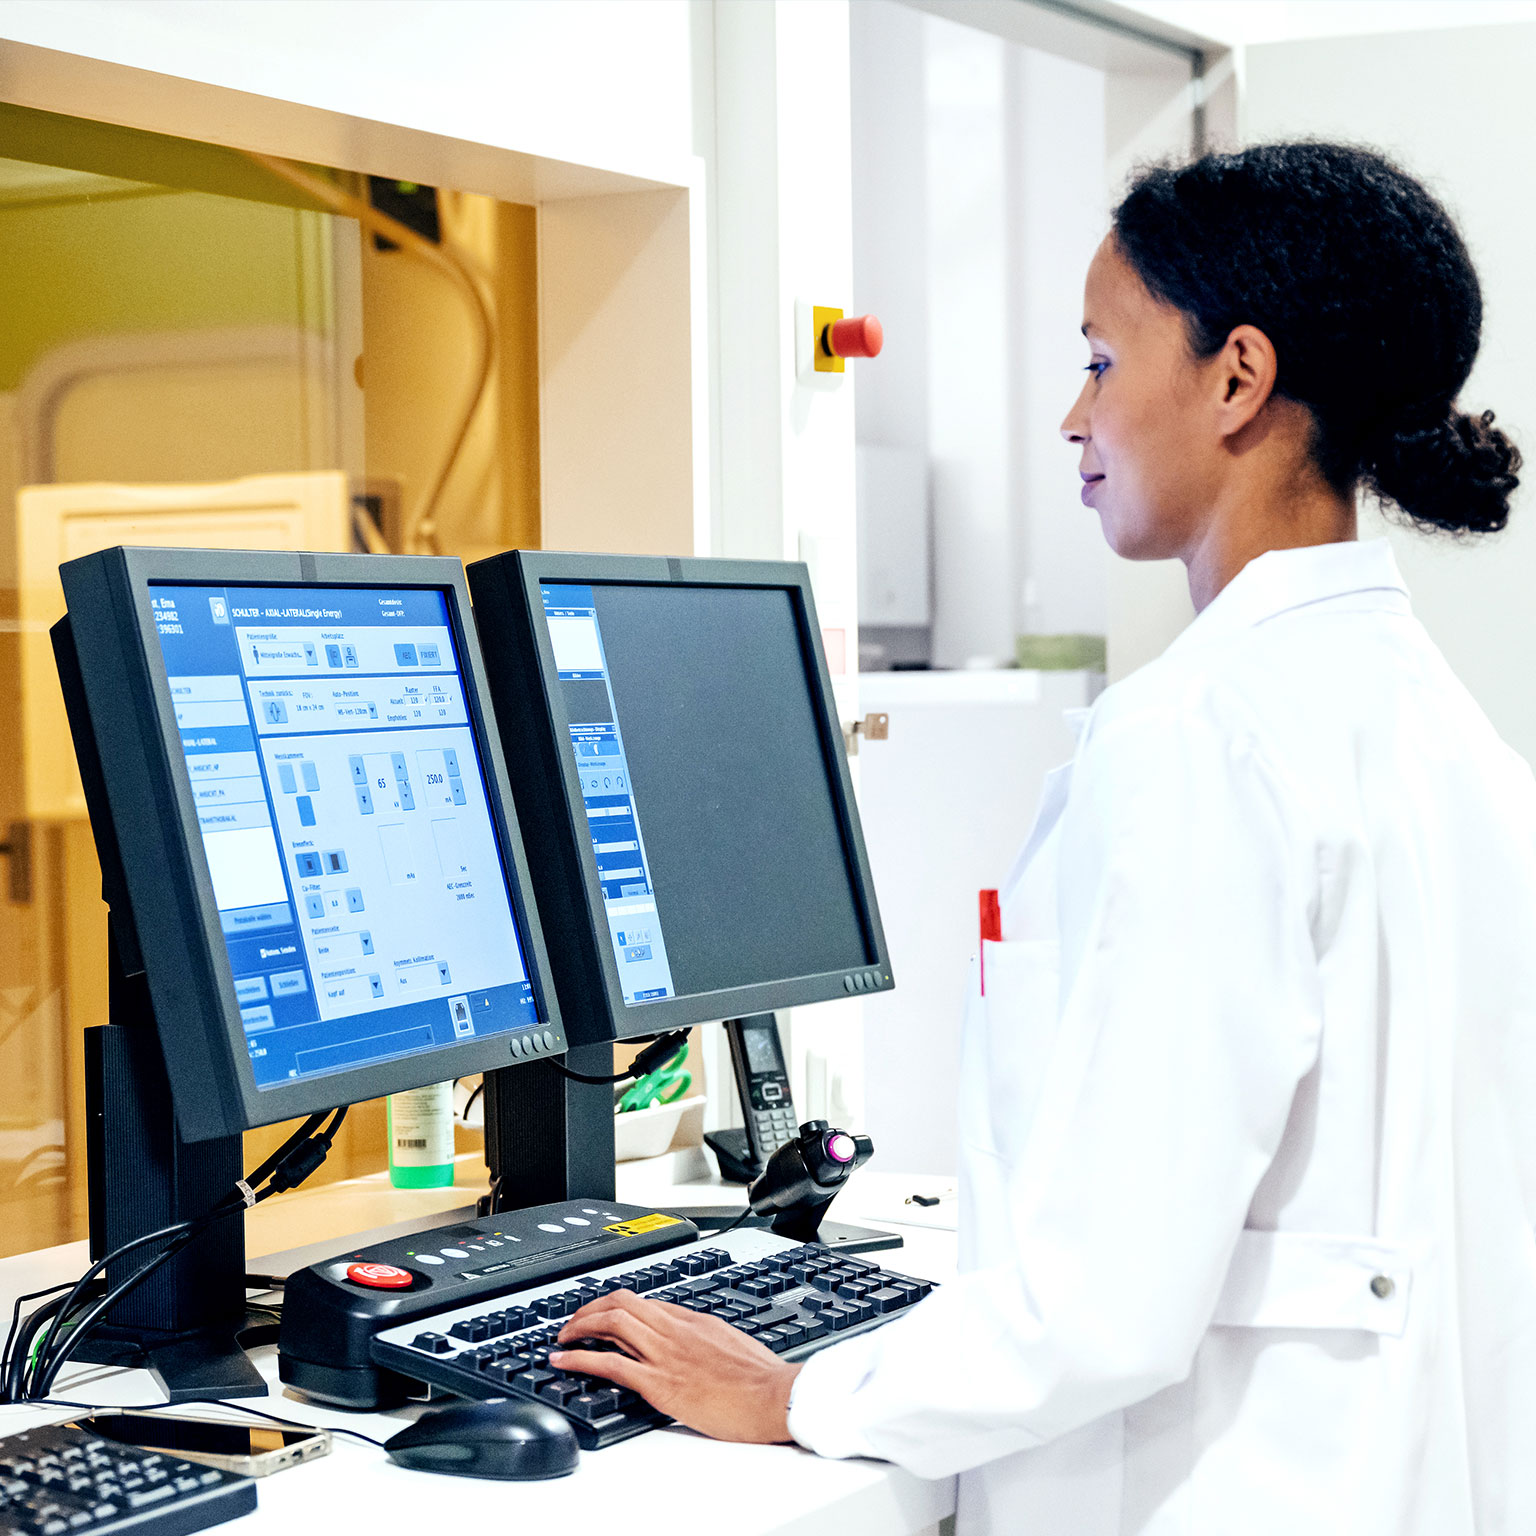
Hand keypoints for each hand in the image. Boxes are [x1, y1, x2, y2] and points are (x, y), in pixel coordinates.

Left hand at [551, 1291, 801, 1443]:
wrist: (775, 1395)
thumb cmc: (763, 1378)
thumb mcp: (733, 1344)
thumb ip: (707, 1339)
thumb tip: (694, 1343)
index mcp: (695, 1319)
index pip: (645, 1302)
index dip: (616, 1307)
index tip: (602, 1315)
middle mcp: (676, 1330)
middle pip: (622, 1303)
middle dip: (590, 1309)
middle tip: (572, 1323)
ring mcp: (666, 1354)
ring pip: (612, 1322)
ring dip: (579, 1327)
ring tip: (562, 1338)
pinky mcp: (660, 1383)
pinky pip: (611, 1363)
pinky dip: (581, 1358)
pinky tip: (564, 1361)